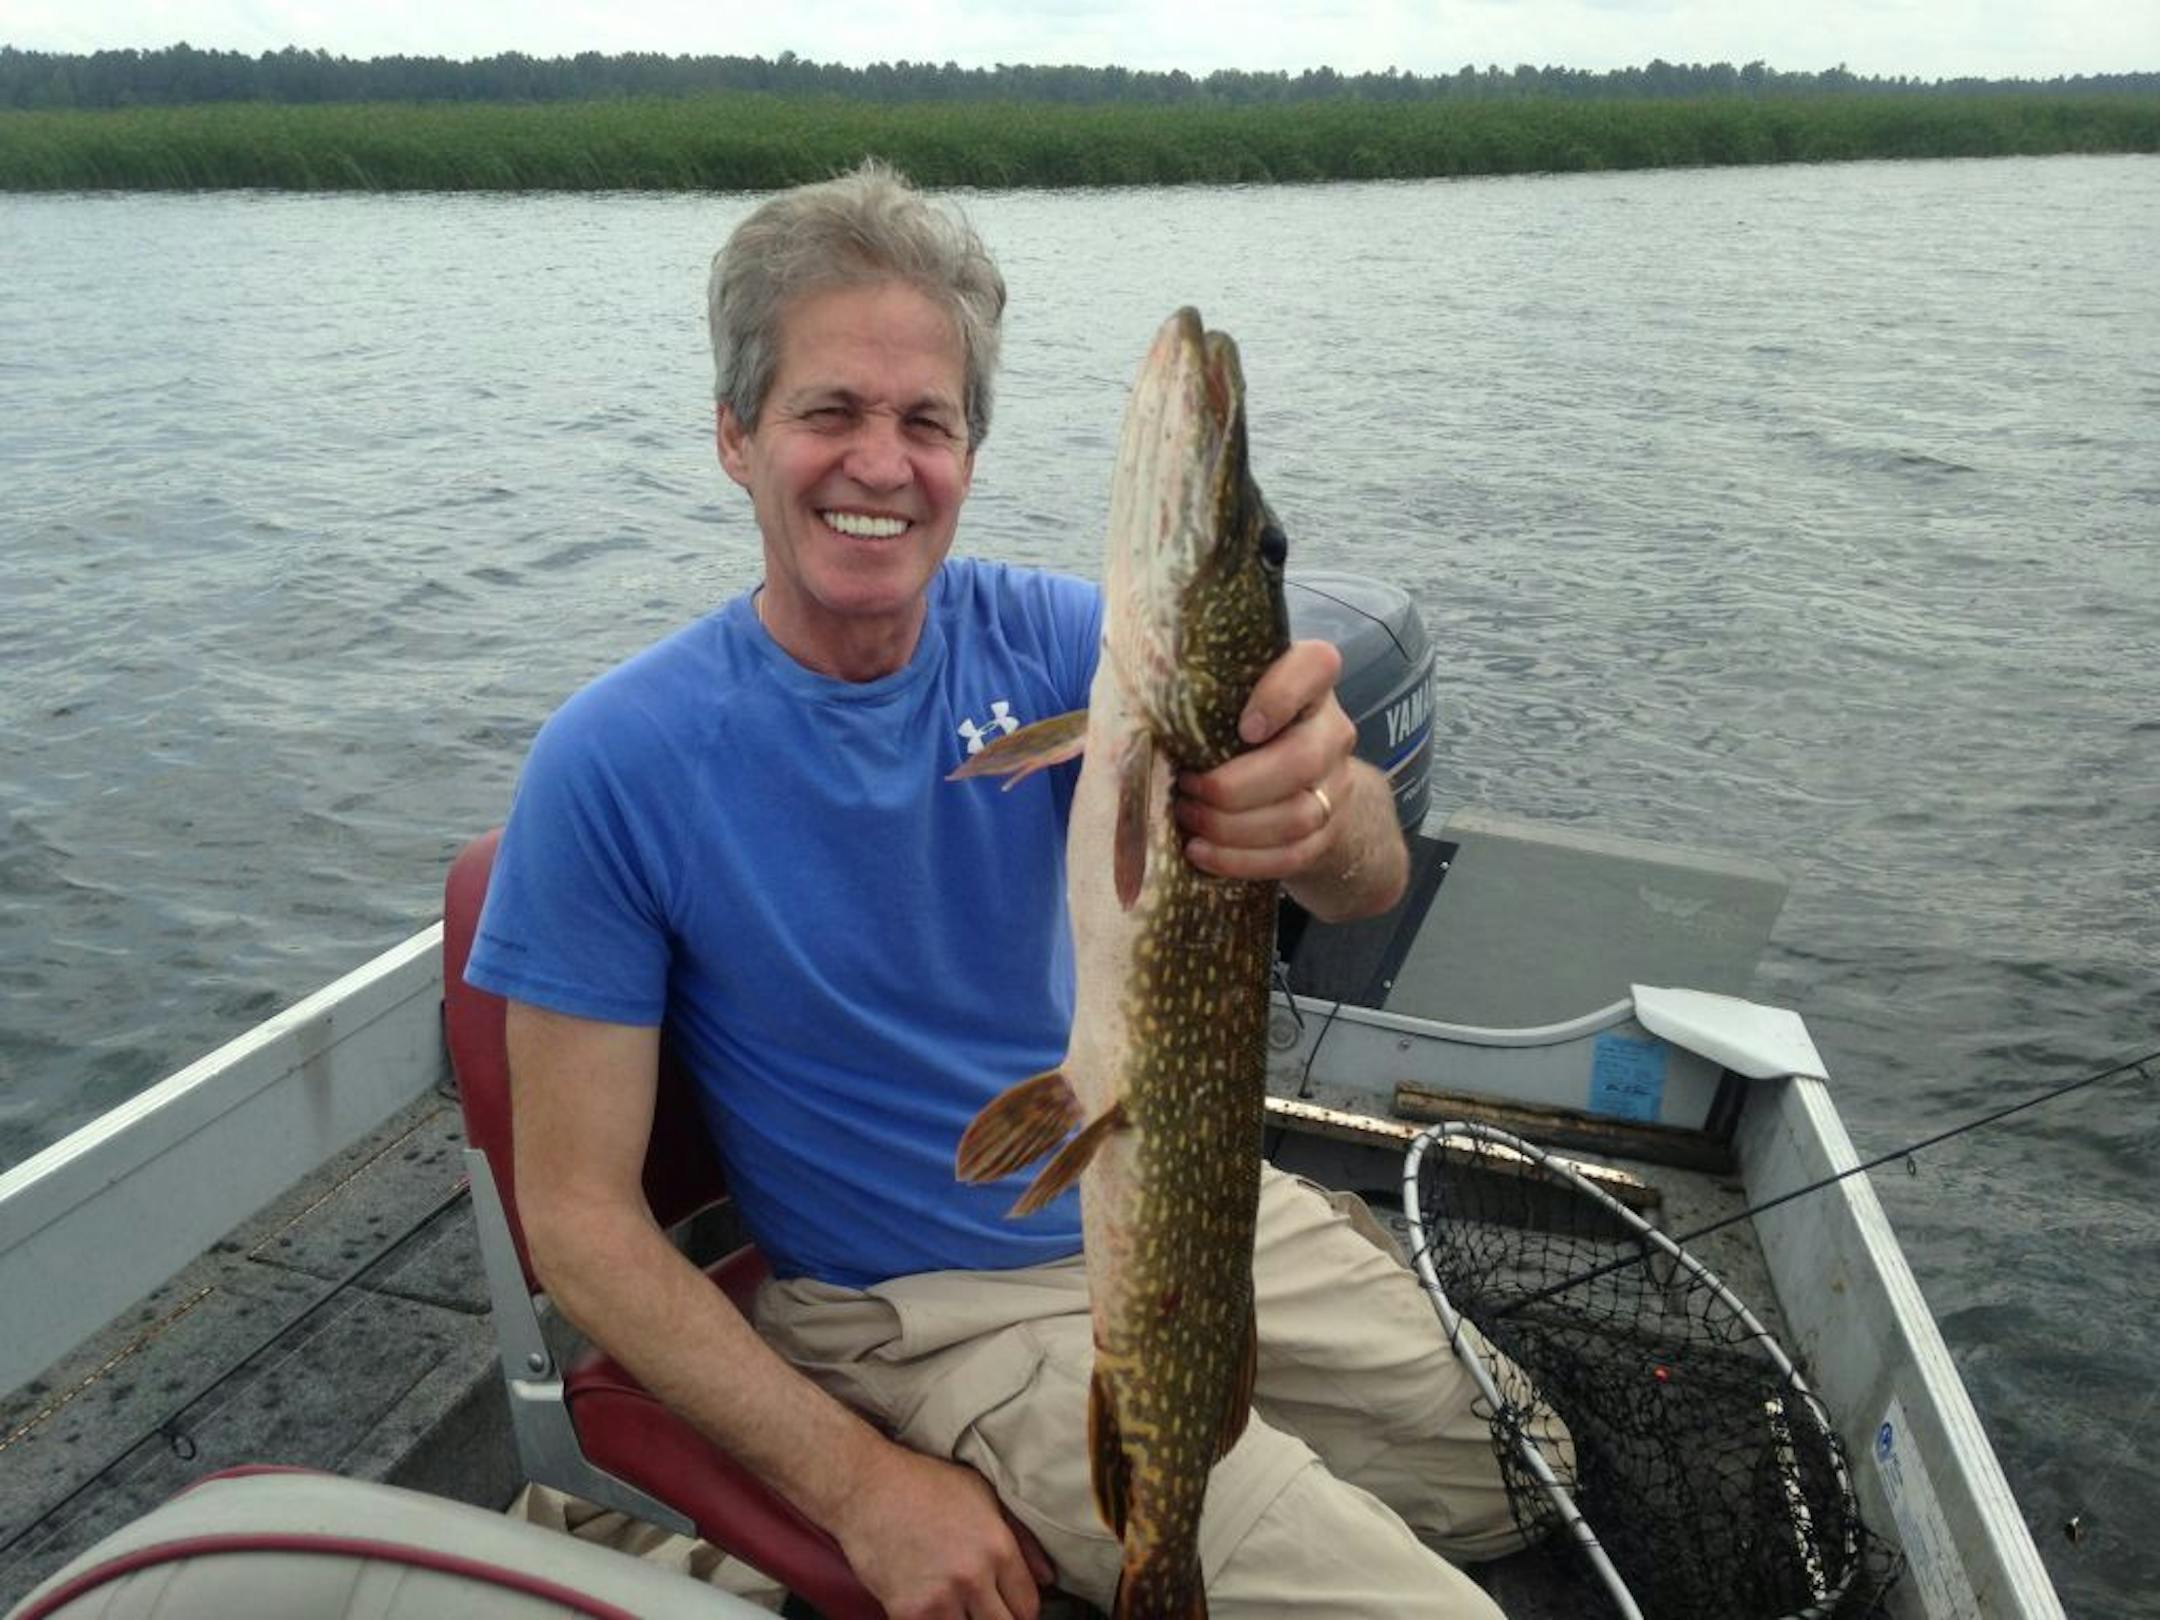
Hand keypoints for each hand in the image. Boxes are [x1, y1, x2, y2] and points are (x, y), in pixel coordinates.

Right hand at [830, 1441, 1053, 1619]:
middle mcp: (974, 1576)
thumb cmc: (925, 1485)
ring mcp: (940, 1598)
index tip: (1009, 1609)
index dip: (1021, 1611)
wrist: (867, 1487)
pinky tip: (931, 1611)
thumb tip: (1047, 1577)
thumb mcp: (983, 1496)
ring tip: (958, 1610)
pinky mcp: (908, 1612)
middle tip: (983, 1612)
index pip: (1028, 1606)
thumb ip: (1021, 1539)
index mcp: (998, 1547)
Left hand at [1175, 638, 1356, 883]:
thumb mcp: (1217, 699)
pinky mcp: (1328, 831)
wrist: (1286, 779)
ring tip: (1188, 820)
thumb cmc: (1229, 726)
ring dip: (1231, 827)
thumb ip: (1188, 698)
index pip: (1316, 667)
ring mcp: (1336, 784)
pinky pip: (1292, 855)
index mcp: (1308, 681)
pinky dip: (1241, 860)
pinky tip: (1202, 852)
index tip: (1244, 728)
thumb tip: (1122, 723)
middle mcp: (1331, 729)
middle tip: (1187, 788)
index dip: (1282, 696)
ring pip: (1298, 815)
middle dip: (1234, 786)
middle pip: (1302, 760)